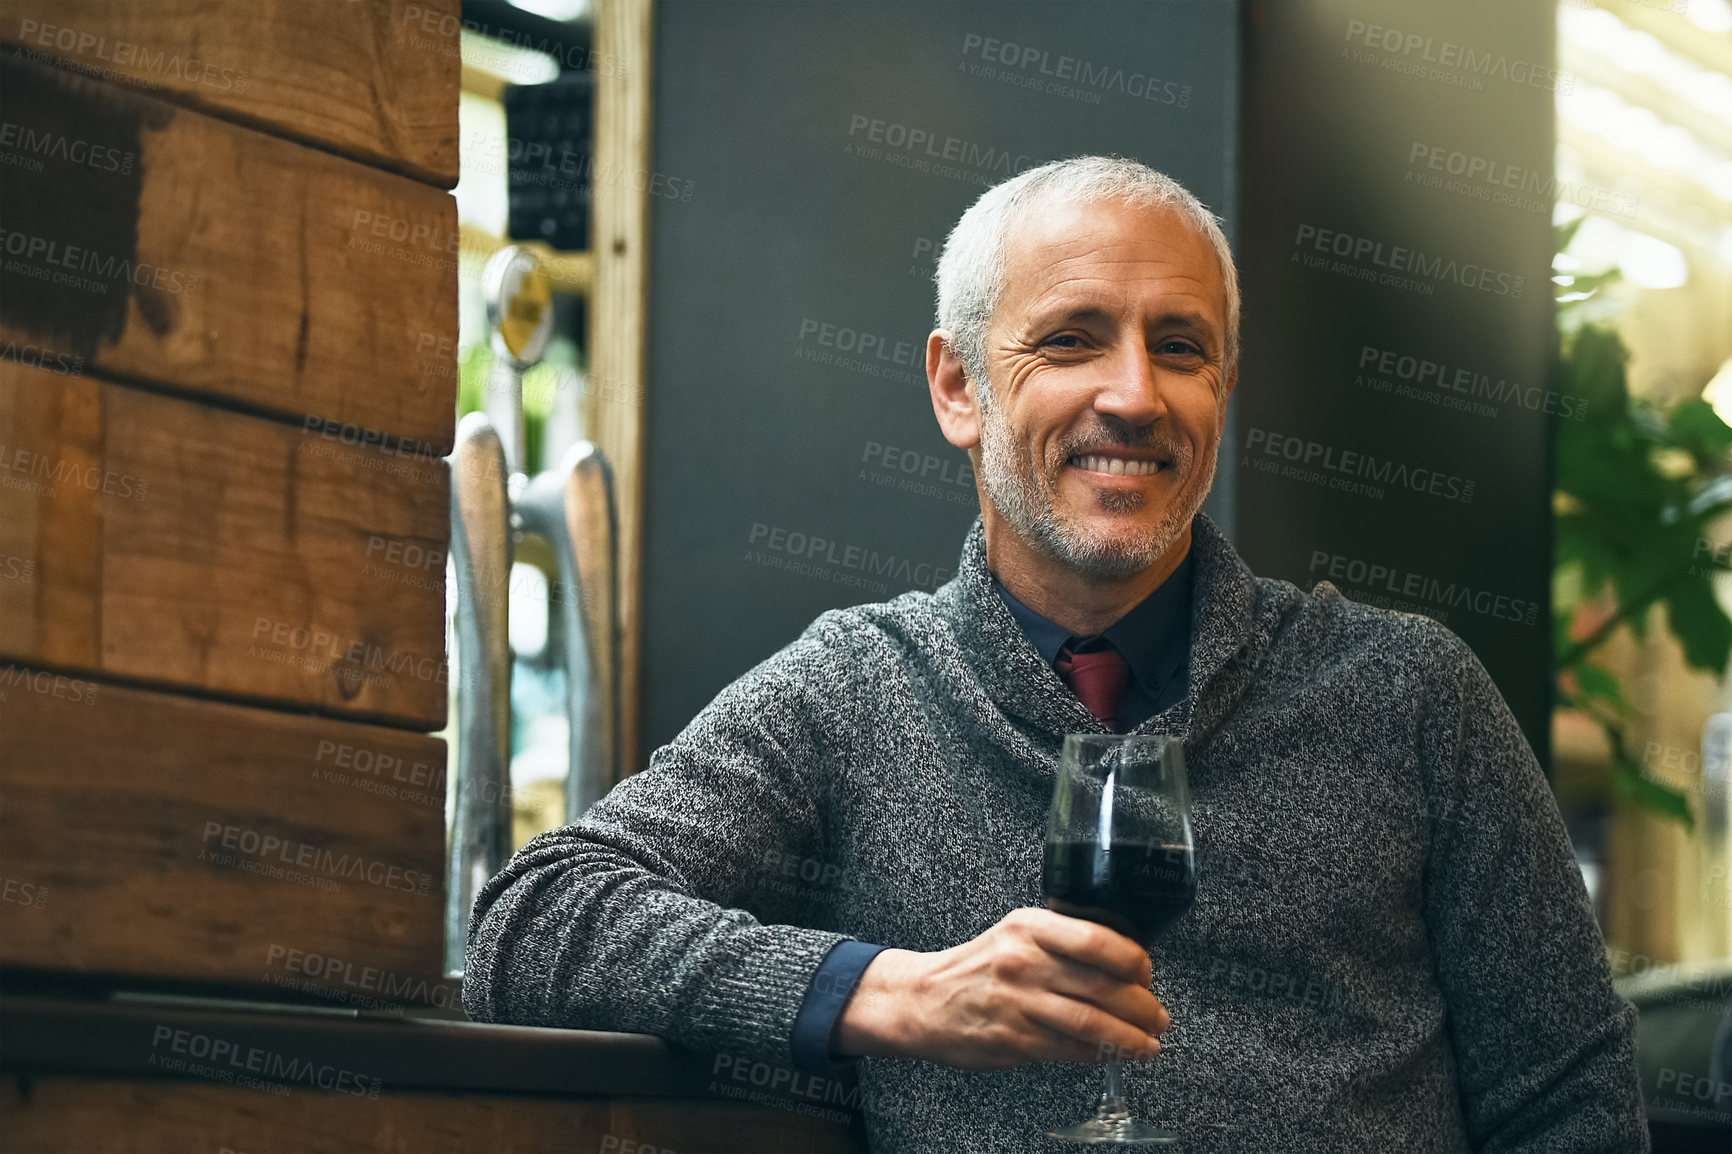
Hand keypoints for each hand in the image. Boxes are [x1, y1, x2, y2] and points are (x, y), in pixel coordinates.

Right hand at [830, 908, 1169, 1070]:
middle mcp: (1024, 960)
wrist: (923, 999)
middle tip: (1159, 1016)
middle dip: (1143, 1006)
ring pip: (1093, 1023)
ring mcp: (1018, 1002)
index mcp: (1029, 926)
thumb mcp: (1016, 934)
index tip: (1147, 973)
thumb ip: (1063, 941)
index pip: (1098, 939)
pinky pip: (1072, 1050)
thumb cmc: (978, 967)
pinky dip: (1103, 1055)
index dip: (1134, 961)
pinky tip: (1117, 1054)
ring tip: (1149, 1043)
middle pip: (1103, 985)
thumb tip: (1125, 962)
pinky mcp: (1014, 1040)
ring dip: (1131, 1037)